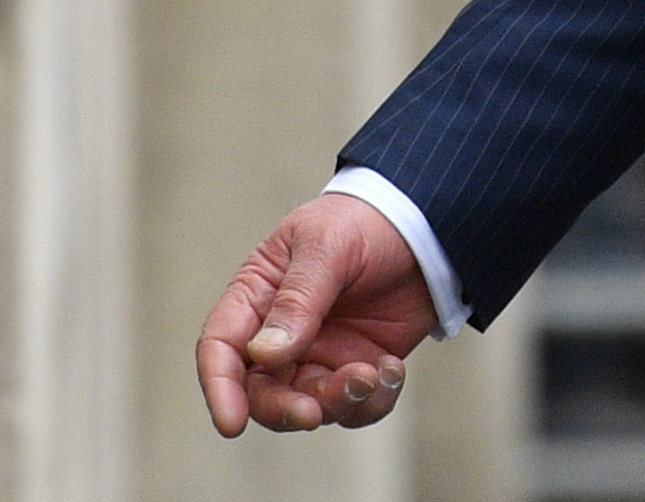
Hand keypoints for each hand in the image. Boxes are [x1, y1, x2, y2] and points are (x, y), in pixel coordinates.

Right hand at [197, 192, 436, 437]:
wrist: (425, 226)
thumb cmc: (364, 221)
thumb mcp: (327, 245)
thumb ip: (297, 299)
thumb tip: (263, 354)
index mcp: (258, 294)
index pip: (221, 345)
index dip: (219, 386)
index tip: (232, 423)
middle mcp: (281, 332)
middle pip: (261, 390)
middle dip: (284, 409)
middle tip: (313, 411)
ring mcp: (320, 354)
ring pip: (311, 405)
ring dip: (338, 401)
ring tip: (373, 373)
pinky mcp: (358, 368)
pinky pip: (356, 408)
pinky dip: (374, 401)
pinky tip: (393, 368)